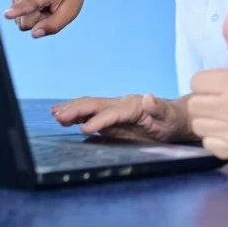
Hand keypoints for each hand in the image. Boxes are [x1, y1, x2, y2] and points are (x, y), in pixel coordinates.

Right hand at [4, 0, 88, 37]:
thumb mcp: (70, 12)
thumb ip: (53, 25)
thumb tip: (34, 34)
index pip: (29, 4)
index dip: (17, 11)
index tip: (7, 14)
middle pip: (25, 22)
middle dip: (38, 22)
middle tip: (51, 10)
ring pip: (20, 20)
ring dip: (34, 18)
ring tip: (46, 7)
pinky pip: (19, 16)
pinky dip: (29, 14)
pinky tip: (39, 6)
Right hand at [51, 94, 190, 141]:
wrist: (173, 119)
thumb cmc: (172, 120)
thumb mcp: (170, 116)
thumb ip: (159, 108)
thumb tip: (148, 97)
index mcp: (133, 105)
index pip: (112, 112)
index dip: (99, 120)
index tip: (85, 129)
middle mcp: (120, 104)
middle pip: (94, 105)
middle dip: (76, 111)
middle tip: (57, 117)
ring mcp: (113, 110)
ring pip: (89, 107)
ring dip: (71, 109)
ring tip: (54, 114)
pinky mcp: (110, 118)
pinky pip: (89, 114)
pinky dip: (75, 114)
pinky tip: (62, 117)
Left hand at [187, 13, 227, 159]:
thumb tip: (227, 16)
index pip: (196, 81)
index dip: (205, 83)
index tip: (218, 86)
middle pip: (194, 104)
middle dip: (204, 102)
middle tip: (219, 101)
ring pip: (198, 125)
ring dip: (206, 120)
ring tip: (222, 116)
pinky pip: (207, 143)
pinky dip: (213, 138)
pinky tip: (226, 131)